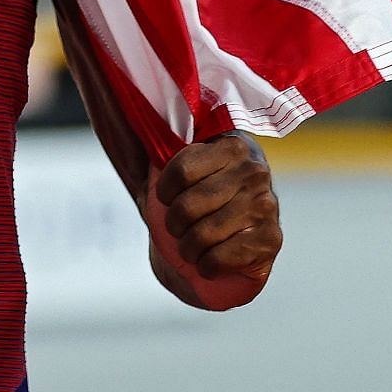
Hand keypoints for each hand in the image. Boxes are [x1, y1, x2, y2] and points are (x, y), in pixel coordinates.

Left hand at [145, 132, 281, 309]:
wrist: (238, 240)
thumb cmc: (202, 200)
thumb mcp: (184, 174)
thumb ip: (160, 157)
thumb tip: (119, 126)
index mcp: (232, 146)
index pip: (181, 169)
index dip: (164, 191)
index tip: (165, 198)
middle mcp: (254, 171)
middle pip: (188, 205)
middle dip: (172, 225)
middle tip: (175, 229)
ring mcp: (266, 205)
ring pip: (203, 233)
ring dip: (187, 249)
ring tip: (189, 248)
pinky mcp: (272, 239)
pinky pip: (223, 256)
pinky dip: (206, 266)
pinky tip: (206, 263)